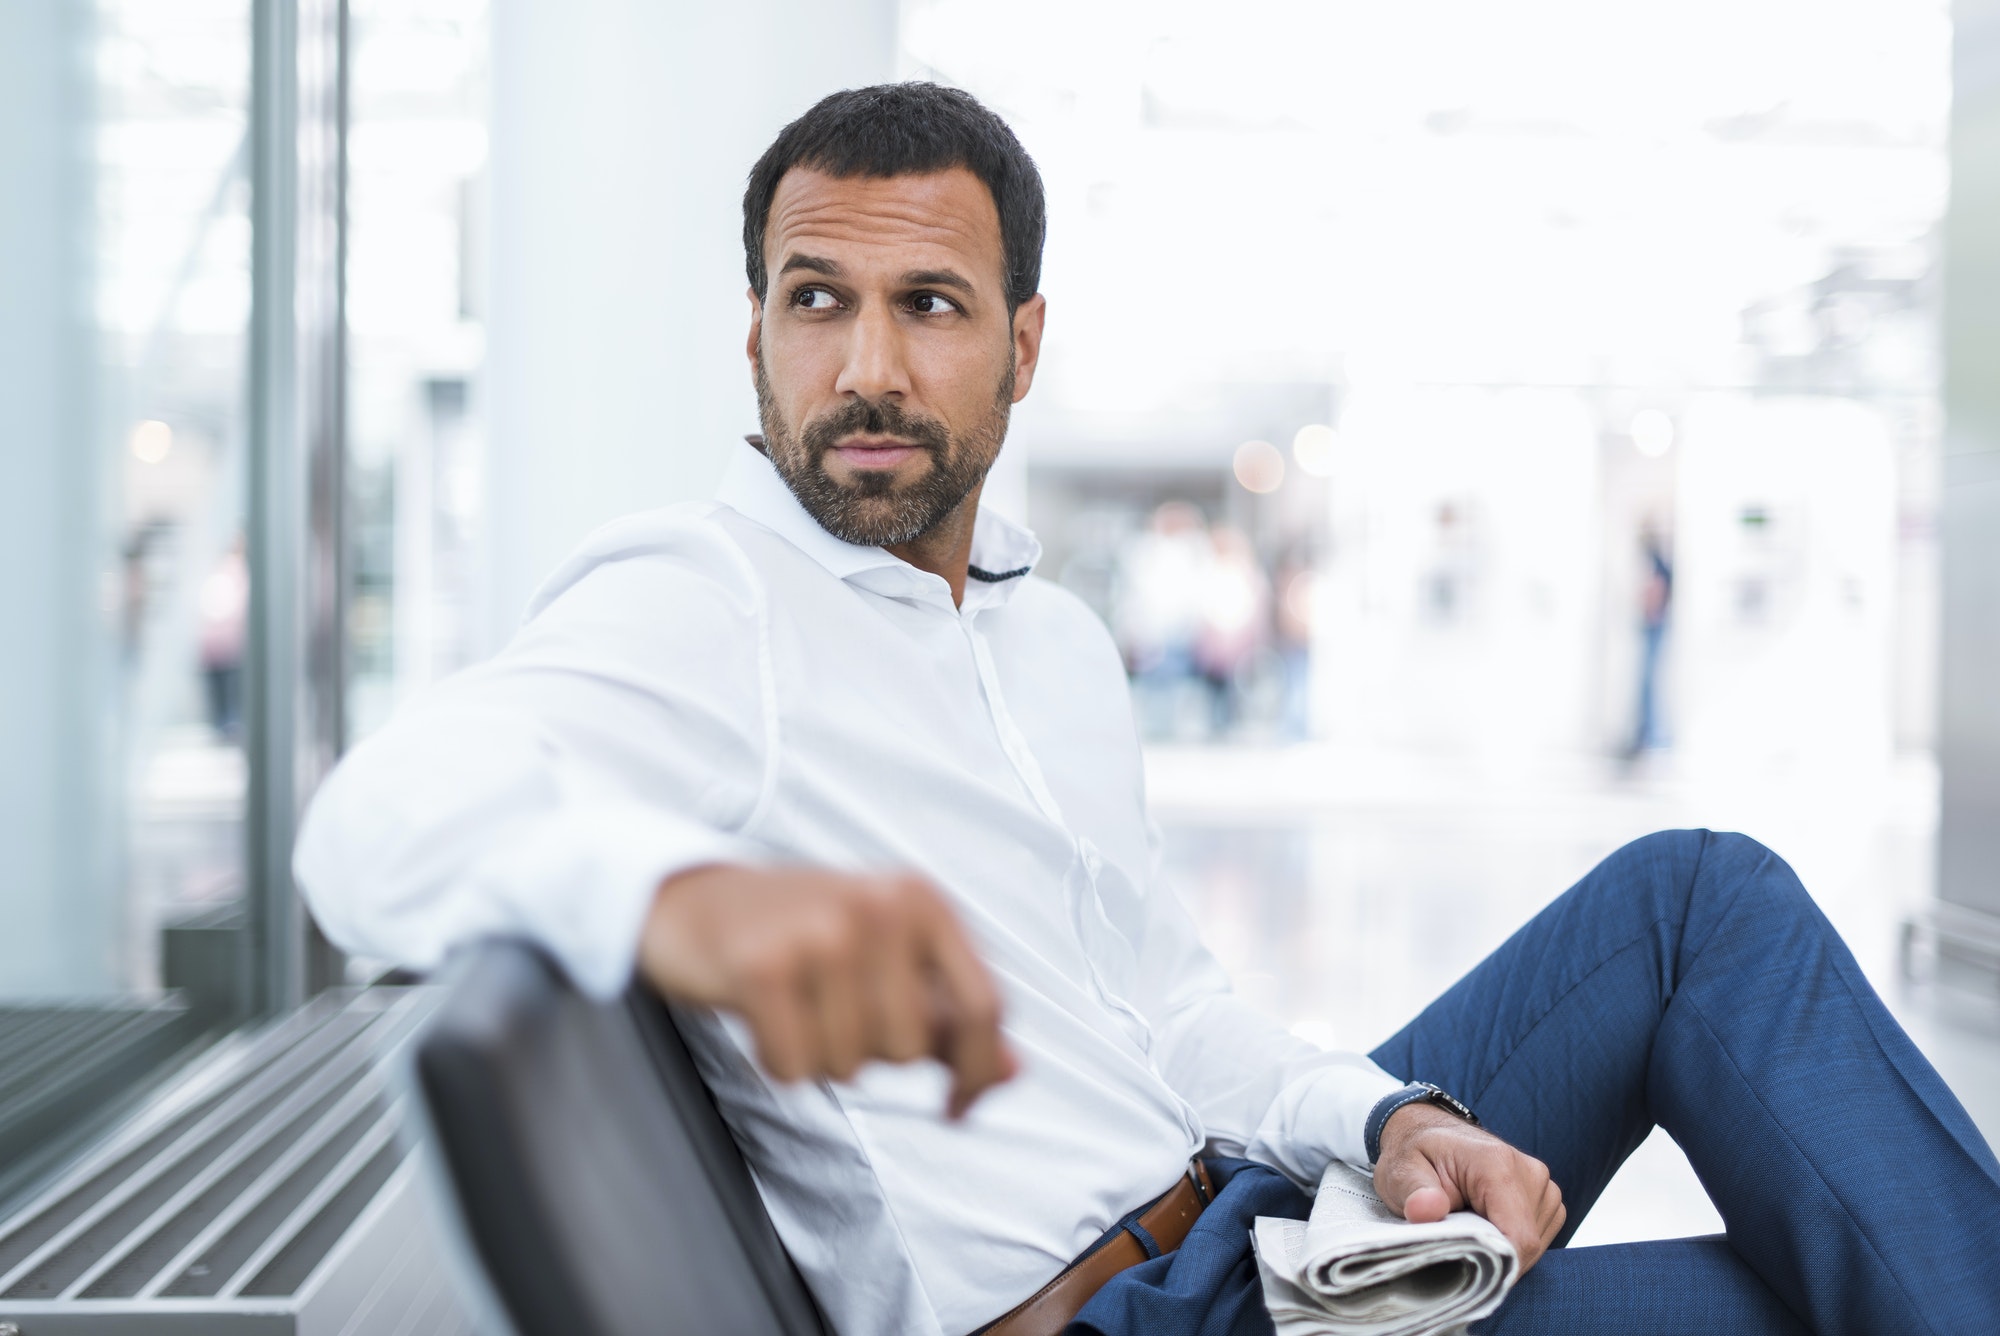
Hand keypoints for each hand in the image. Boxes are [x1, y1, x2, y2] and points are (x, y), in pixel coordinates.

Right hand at [638, 864, 1016, 1116]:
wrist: (696, 900)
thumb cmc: (801, 929)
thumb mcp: (890, 955)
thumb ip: (951, 1013)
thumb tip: (1012, 1070)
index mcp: (923, 900)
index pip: (986, 1006)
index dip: (979, 1071)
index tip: (960, 1104)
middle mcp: (879, 906)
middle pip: (912, 1049)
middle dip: (874, 1052)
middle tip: (836, 1011)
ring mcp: (820, 933)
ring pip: (852, 1064)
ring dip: (822, 1055)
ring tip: (800, 1006)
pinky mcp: (763, 967)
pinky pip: (794, 1067)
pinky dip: (778, 1060)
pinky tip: (766, 1017)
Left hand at [1372, 1103, 1565, 1273]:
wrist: (1430, 1132)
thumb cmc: (1416, 1155)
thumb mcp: (1402, 1172)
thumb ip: (1415, 1193)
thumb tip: (1426, 1210)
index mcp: (1497, 1164)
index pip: (1520, 1238)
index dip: (1498, 1268)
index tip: (1469, 1274)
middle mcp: (1530, 1172)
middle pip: (1526, 1245)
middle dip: (1494, 1259)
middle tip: (1455, 1245)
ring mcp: (1543, 1185)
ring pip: (1533, 1244)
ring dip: (1502, 1249)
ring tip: (1467, 1228)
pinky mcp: (1545, 1197)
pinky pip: (1538, 1235)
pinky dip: (1511, 1240)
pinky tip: (1484, 1225)